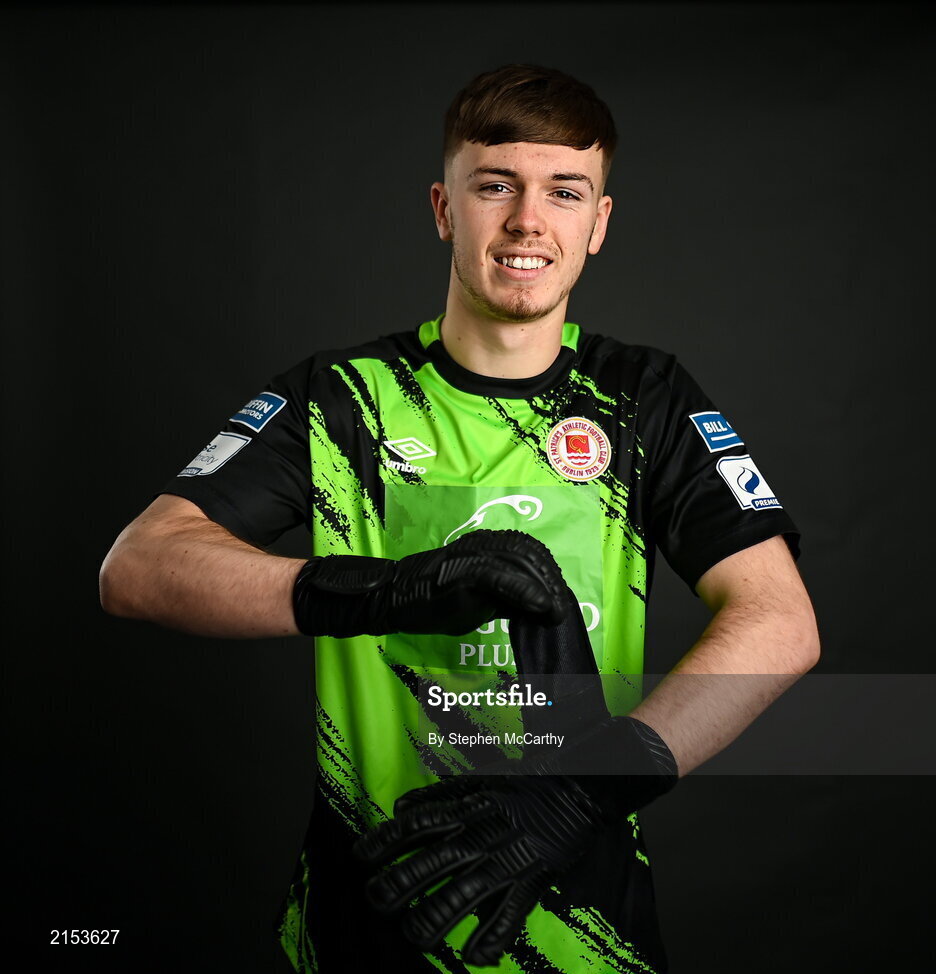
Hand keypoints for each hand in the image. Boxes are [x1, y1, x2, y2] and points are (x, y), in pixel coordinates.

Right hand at [293, 529, 567, 636]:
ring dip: (544, 590)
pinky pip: (502, 578)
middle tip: (561, 610)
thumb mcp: (479, 601)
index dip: (549, 574)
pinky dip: (527, 593)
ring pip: (521, 564)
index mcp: (485, 546)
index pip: (528, 551)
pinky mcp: (464, 571)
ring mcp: (473, 555)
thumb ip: (506, 599)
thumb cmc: (432, 602)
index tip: (560, 598)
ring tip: (555, 613)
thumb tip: (539, 609)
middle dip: (551, 583)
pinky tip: (541, 609)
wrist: (394, 600)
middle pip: (530, 555)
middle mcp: (482, 544)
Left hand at [353, 772, 602, 967]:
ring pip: (461, 897)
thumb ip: (436, 796)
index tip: (360, 858)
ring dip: (433, 919)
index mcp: (464, 810)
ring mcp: (504, 862)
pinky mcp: (529, 883)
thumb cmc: (520, 785)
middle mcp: (478, 837)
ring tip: (413, 935)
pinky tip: (472, 957)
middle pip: (429, 864)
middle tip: (375, 901)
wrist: (573, 790)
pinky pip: (508, 918)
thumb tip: (400, 808)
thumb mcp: (475, 782)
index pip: (415, 826)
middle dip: (397, 886)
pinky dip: (490, 941)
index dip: (384, 842)